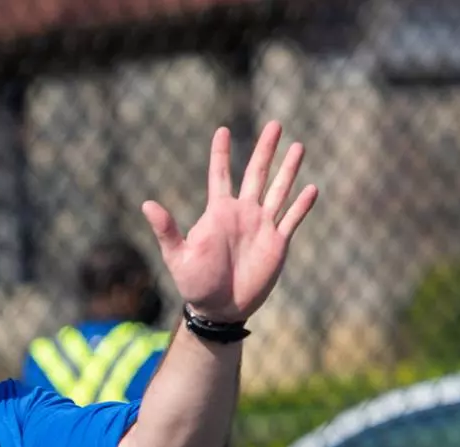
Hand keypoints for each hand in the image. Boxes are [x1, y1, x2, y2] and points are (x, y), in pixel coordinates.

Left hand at [141, 120, 318, 323]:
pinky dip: (302, 205)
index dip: (221, 154)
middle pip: (256, 173)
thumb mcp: (178, 257)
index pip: (219, 176)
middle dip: (266, 149)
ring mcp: (261, 227)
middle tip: (276, 123)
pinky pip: (292, 219)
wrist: (219, 310)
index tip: (222, 130)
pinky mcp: (277, 244)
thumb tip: (147, 204)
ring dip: (289, 170)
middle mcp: (242, 214)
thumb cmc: (195, 285)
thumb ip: (167, 230)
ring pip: (278, 191)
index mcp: (218, 213)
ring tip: (299, 146)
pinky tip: (312, 188)